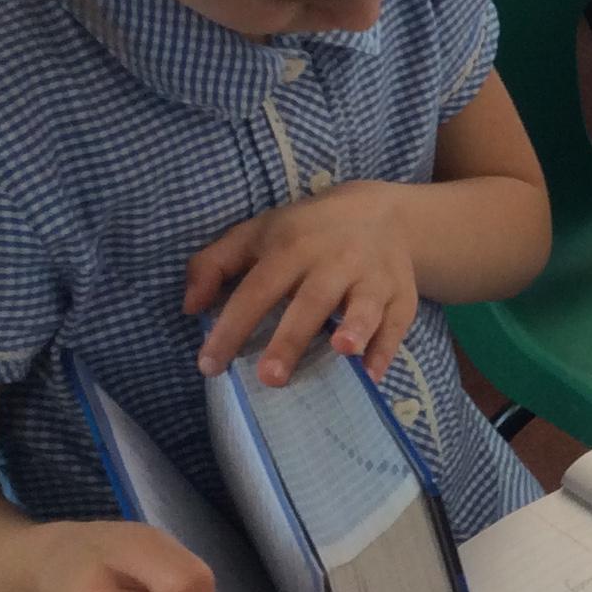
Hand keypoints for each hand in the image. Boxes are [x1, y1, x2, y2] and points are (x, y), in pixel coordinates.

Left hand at [185, 182, 416, 385]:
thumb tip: (189, 307)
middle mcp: (335, 259)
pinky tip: (373, 373)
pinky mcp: (402, 294)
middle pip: (312, 299)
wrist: (381, 214)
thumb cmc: (306, 232)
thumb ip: (215, 264)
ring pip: (365, 303)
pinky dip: (388, 348)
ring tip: (343, 351)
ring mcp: (373, 276)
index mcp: (292, 245)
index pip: (257, 289)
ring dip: (357, 326)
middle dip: (292, 337)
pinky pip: (399, 322)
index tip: (210, 365)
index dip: (232, 326)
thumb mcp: (257, 234)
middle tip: (270, 377)